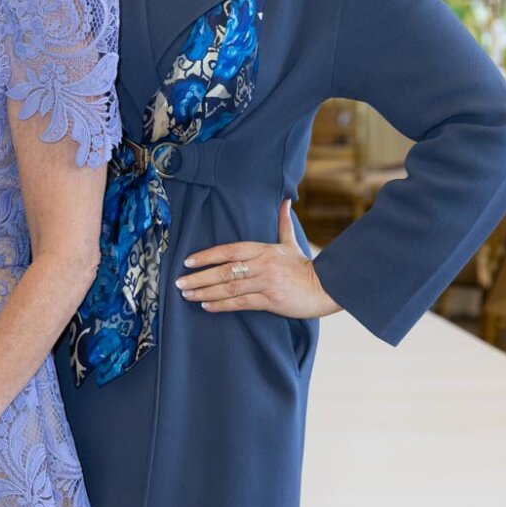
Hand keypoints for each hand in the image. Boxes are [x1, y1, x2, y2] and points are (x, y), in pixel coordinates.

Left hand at [176, 199, 341, 320]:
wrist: (326, 287)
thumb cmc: (304, 266)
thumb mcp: (291, 243)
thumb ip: (283, 223)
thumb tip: (285, 200)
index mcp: (264, 249)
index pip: (229, 250)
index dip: (207, 255)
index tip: (189, 261)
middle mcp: (262, 264)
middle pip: (224, 270)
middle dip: (199, 277)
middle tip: (179, 282)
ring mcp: (266, 282)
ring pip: (229, 287)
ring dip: (205, 291)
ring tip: (187, 295)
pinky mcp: (270, 300)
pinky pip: (241, 302)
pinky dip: (222, 304)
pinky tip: (206, 306)